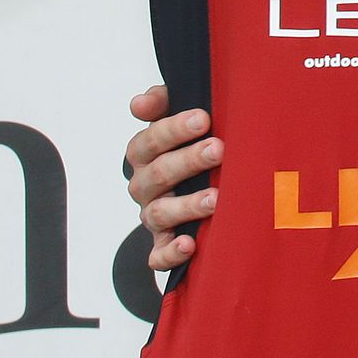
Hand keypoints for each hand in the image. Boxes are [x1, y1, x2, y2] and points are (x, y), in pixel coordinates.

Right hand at [126, 85, 220, 270]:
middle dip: (189, 160)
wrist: (191, 189)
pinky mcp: (162, 245)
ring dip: (188, 205)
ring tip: (216, 198)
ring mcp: (152, 216)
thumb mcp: (176, 120)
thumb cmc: (187, 147)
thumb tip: (140, 103)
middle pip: (159, 173)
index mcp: (144, 154)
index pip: (150, 140)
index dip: (174, 128)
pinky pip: (158, 255)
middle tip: (218, 150)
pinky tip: (190, 244)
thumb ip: (161, 103)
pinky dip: (171, 252)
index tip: (203, 118)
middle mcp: (144, 186)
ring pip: (160, 212)